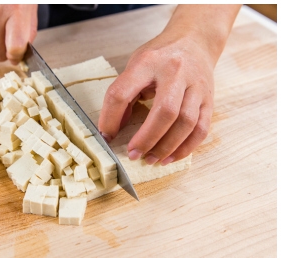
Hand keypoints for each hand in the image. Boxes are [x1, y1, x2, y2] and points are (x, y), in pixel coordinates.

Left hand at [98, 5, 238, 164]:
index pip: (123, 93)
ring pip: (187, 122)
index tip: (106, 136)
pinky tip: (171, 157)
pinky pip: (202, 128)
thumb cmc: (160, 56)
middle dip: (147, 138)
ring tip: (151, 159)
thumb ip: (124, 92)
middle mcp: (175, 72)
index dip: (111, 118)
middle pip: (164, 111)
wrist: (195, 40)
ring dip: (167, 146)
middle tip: (133, 154)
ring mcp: (196, 86)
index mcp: (148, 62)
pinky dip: (186, 147)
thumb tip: (113, 128)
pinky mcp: (209, 99)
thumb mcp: (135, 65)